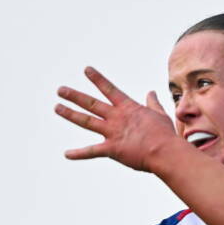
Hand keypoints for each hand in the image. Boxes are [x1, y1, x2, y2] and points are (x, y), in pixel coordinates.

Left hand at [55, 66, 182, 171]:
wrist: (165, 151)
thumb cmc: (165, 135)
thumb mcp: (159, 114)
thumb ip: (153, 103)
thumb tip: (151, 92)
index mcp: (128, 108)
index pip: (109, 89)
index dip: (97, 79)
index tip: (86, 70)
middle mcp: (117, 117)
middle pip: (91, 104)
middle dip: (74, 96)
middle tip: (60, 90)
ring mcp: (112, 132)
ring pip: (86, 121)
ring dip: (70, 114)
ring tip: (57, 107)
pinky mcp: (111, 149)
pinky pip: (91, 151)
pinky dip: (79, 154)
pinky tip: (67, 154)